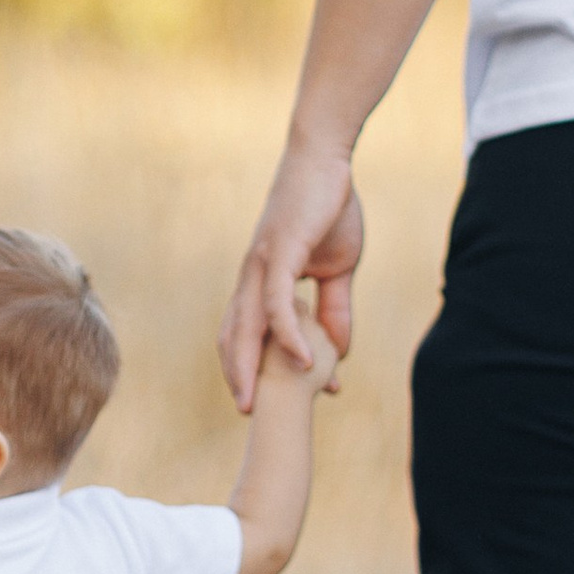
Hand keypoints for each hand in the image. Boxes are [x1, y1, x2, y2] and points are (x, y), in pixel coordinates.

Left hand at [220, 143, 362, 409]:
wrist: (325, 160)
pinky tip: (304, 360)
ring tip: (255, 401)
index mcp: (262, 280)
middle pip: (234, 335)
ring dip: (249, 366)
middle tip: (245, 413)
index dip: (251, 366)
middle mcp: (252, 276)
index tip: (263, 400)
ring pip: (247, 325)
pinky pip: (279, 303)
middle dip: (236, 376)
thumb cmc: (327, 208)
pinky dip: (289, 334)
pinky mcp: (280, 252)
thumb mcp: (337, 268)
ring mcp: (262, 264)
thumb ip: (335, 308)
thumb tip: (339, 349)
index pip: (247, 332)